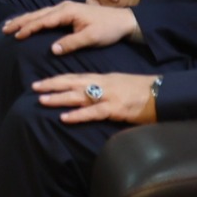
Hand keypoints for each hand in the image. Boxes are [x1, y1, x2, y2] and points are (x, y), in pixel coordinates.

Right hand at [1, 0, 141, 54]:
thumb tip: (53, 49)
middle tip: (5, 29)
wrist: (123, 20)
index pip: (43, 20)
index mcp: (67, 11)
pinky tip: (29, 23)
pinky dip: (34, 19)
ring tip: (10, 25)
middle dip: (21, 21)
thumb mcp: (91, 37)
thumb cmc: (108, 29)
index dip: (29, 28)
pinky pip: (46, 15)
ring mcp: (65, 8)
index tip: (17, 37)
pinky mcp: (68, 12)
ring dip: (25, 19)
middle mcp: (64, 7)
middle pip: (37, 14)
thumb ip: (71, 43)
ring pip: (40, 13)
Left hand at [32, 70, 155, 124]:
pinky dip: (78, 115)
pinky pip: (94, 112)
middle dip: (52, 85)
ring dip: (59, 98)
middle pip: (72, 83)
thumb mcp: (119, 84)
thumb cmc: (142, 91)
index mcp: (103, 78)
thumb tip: (88, 94)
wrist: (163, 93)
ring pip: (79, 96)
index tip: (41, 82)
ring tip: (42, 100)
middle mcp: (103, 84)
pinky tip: (65, 118)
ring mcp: (109, 96)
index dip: (57, 79)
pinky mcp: (116, 109)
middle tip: (34, 87)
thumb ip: (103, 87)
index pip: (75, 77)